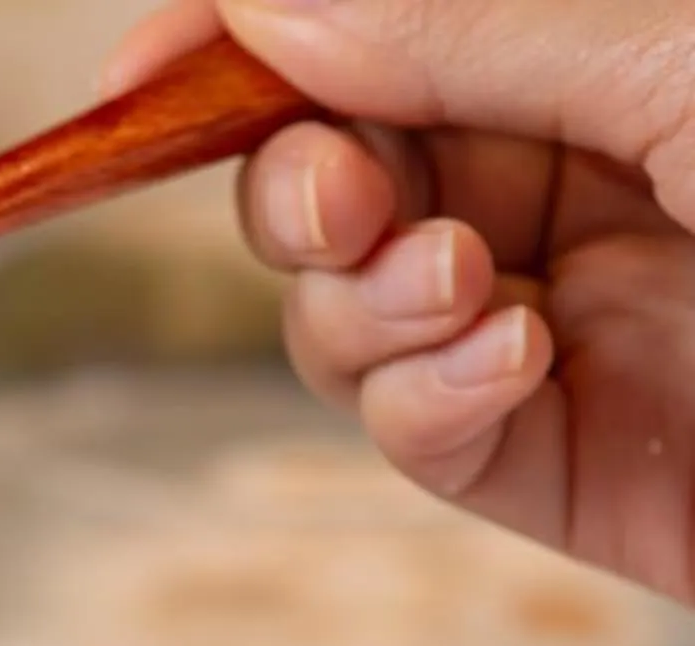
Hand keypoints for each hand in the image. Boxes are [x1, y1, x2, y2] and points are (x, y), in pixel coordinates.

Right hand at [105, 0, 694, 601]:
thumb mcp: (682, 56)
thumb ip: (474, 27)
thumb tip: (261, 4)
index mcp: (599, 58)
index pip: (370, 37)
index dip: (240, 50)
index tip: (140, 72)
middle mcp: (573, 186)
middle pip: (332, 179)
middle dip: (297, 190)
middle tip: (335, 207)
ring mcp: (556, 328)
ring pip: (346, 314)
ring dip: (362, 303)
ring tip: (454, 288)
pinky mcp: (562, 465)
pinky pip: (415, 430)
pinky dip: (422, 397)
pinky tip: (507, 362)